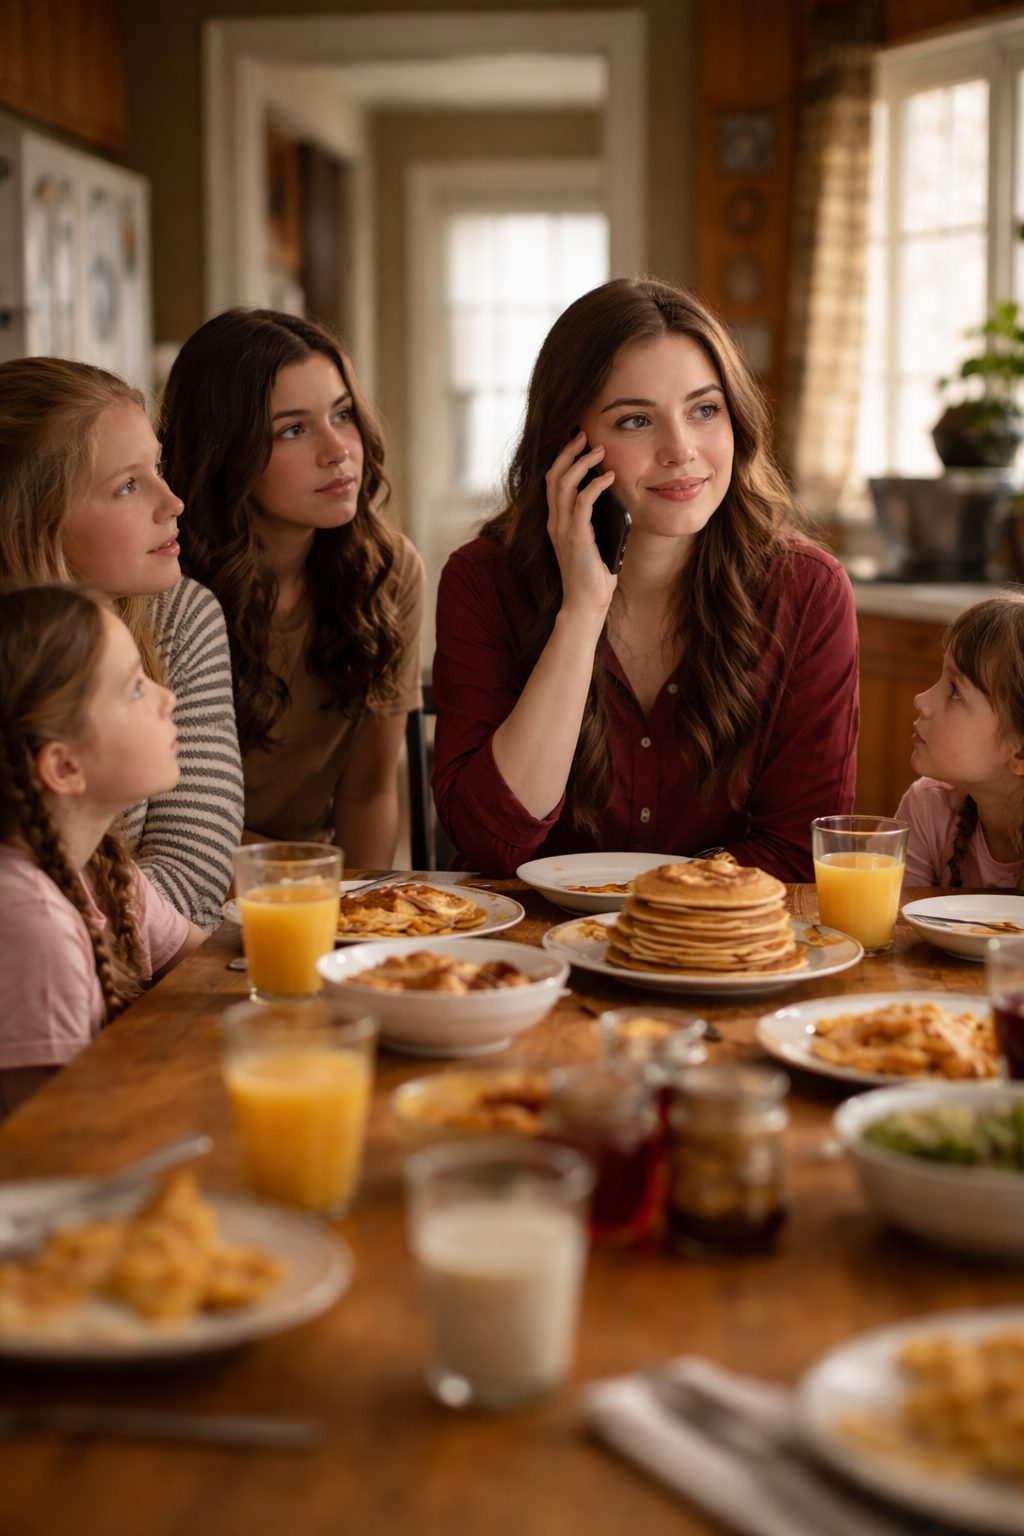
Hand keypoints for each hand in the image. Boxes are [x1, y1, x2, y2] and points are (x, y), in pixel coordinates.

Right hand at [545, 432, 618, 616]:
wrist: (586, 602)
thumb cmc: (593, 575)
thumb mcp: (593, 541)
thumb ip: (596, 521)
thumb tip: (613, 497)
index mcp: (557, 522)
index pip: (552, 482)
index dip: (563, 459)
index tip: (578, 443)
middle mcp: (555, 522)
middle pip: (554, 476)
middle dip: (568, 452)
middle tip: (584, 435)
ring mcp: (563, 529)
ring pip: (564, 484)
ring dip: (582, 463)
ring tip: (598, 450)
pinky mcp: (576, 536)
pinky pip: (582, 502)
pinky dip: (595, 485)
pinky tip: (609, 477)